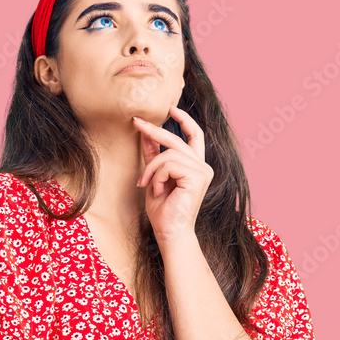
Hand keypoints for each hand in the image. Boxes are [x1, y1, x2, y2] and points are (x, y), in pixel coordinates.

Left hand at [133, 104, 212, 245]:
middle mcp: (203, 166)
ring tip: (146, 184)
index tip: (169, 108)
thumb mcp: (154, 177)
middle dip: (155, 129)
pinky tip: (158, 190)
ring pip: (169, 153)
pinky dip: (157, 176)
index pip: (195, 135)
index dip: (184, 119)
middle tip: (136, 122)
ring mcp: (203, 171)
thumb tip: (146, 132)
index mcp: (196, 166)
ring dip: (152, 168)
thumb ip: (153, 155)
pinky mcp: (197, 177)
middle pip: (177, 139)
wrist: (169, 232)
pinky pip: (169, 164)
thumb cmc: (163, 210)